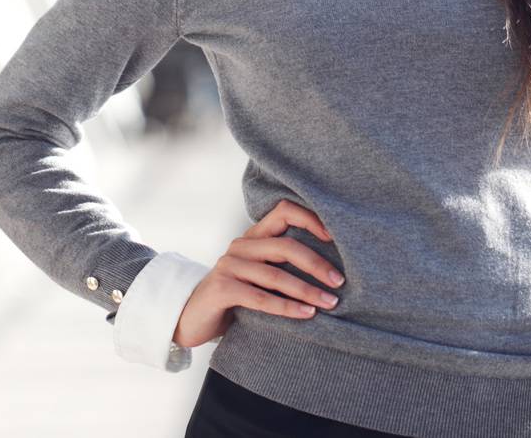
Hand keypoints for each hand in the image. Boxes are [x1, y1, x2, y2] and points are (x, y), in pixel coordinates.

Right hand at [173, 199, 344, 348]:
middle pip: (286, 246)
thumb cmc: (234, 297)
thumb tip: (330, 269)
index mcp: (253, 237)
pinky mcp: (222, 288)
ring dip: (307, 290)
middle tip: (339, 282)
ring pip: (276, 275)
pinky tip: (307, 313)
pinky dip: (287, 307)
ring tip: (330, 302)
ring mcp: (229, 265)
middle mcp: (241, 246)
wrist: (191, 318)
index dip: (311, 219)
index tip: (335, 239)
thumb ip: (281, 265)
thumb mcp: (258, 275)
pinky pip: (261, 298)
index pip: (284, 211)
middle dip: (317, 264)